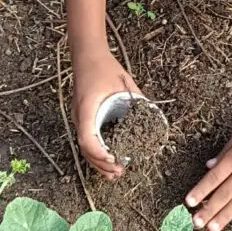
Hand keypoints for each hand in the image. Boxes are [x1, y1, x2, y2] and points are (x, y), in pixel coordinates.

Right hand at [72, 47, 142, 179]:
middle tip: (118, 172)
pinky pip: (87, 139)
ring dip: (97, 162)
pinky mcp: (83, 117)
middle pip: (85, 148)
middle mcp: (80, 115)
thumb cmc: (104, 67)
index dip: (99, 152)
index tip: (113, 159)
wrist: (87, 56)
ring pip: (84, 147)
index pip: (87, 137)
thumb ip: (137, 98)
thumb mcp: (125, 81)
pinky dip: (96, 152)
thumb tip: (152, 114)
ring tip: (112, 174)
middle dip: (100, 163)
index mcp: (88, 108)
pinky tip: (107, 159)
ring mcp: (79, 117)